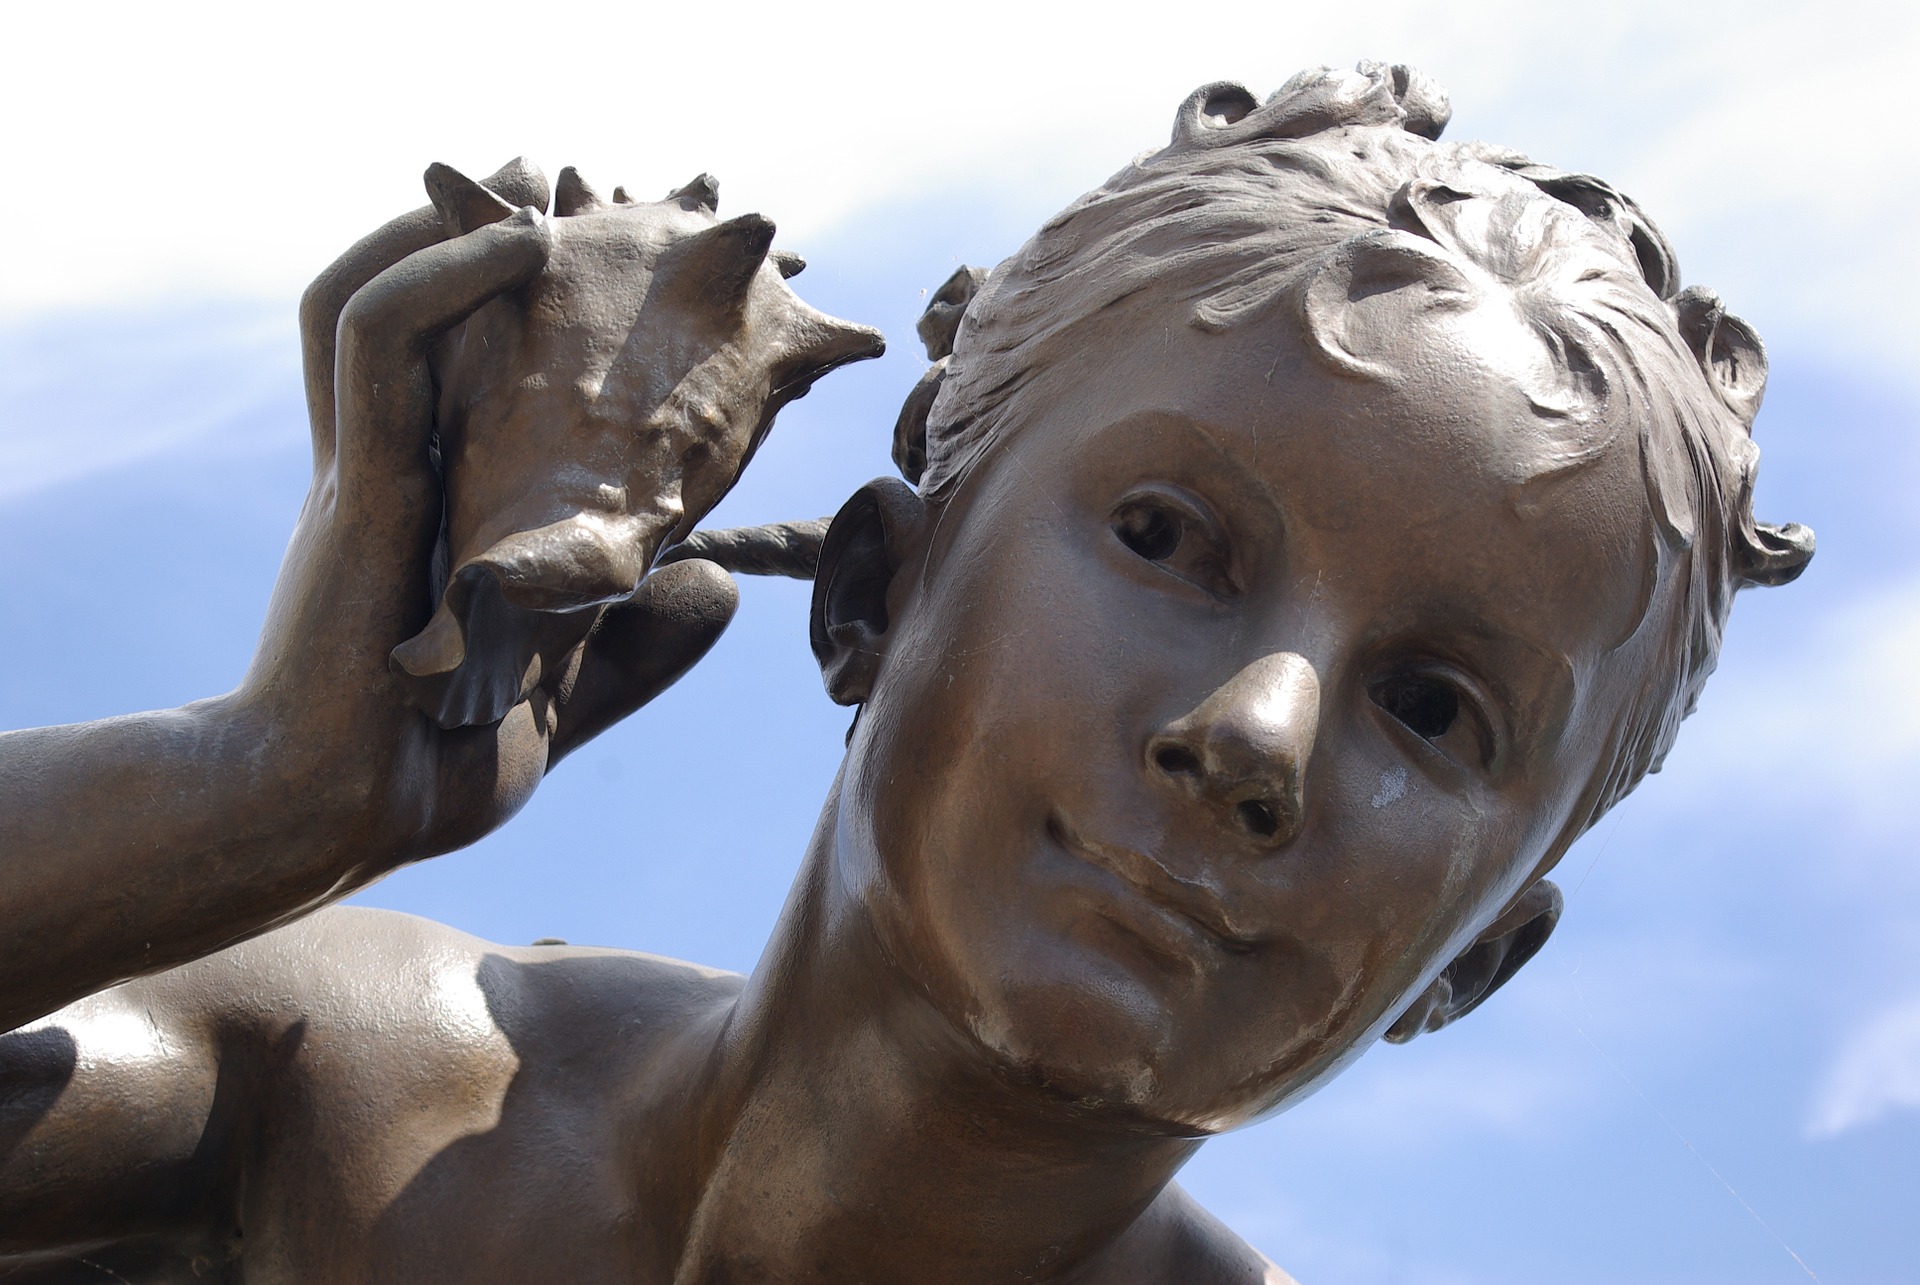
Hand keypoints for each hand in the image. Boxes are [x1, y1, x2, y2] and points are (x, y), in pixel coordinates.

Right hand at [245, 162, 738, 860]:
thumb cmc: (426, 769)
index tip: (600, 277)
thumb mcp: (563, 698)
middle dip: (481, 238)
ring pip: (375, 295)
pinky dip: (439, 276)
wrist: (336, 822)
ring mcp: (368, 470)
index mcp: (432, 515)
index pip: (462, 381)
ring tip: (539, 184)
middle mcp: (393, 473)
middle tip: (566, 188)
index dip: (511, 319)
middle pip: (416, 313)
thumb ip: (635, 649)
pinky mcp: (356, 481)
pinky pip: (375, 338)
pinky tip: (515, 245)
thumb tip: (721, 589)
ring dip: (451, 228)